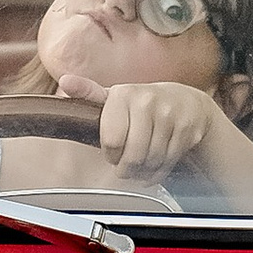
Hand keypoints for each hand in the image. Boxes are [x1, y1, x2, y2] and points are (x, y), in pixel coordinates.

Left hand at [57, 73, 214, 178]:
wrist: (187, 103)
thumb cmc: (143, 104)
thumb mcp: (114, 97)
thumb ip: (89, 93)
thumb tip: (66, 82)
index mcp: (123, 94)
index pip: (111, 140)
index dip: (110, 153)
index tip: (113, 150)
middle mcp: (147, 101)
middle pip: (132, 155)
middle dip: (127, 168)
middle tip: (126, 165)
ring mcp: (169, 115)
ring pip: (151, 161)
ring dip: (144, 171)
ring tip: (141, 164)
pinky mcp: (186, 129)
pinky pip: (168, 163)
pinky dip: (159, 171)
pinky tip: (156, 164)